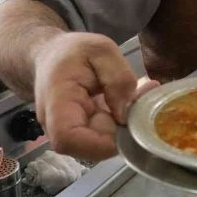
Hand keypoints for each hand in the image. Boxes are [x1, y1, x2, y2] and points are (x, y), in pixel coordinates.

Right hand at [33, 32, 158, 160]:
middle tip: (144, 95)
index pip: (67, 139)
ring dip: (125, 125)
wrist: (52, 56)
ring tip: (139, 93)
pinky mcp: (81, 133)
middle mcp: (56, 125)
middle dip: (123, 129)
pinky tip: (130, 99)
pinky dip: (122, 121)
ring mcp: (68, 133)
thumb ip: (117, 78)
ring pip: (100, 143)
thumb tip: (125, 114)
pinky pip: (103, 135)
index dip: (98, 143)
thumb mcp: (102, 50)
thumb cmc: (73, 51)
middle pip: (90, 146)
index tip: (125, 125)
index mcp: (57, 102)